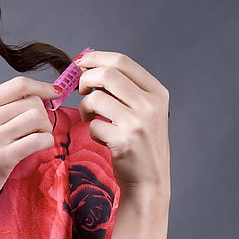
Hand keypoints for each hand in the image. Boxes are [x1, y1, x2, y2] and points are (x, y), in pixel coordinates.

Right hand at [0, 76, 60, 211]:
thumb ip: (2, 111)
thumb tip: (40, 98)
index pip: (18, 84)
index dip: (42, 86)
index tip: (55, 92)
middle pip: (32, 102)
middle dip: (44, 115)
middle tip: (38, 129)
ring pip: (38, 118)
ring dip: (46, 129)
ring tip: (36, 140)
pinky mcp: (2, 157)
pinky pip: (40, 140)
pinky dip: (46, 143)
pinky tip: (38, 149)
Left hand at [75, 49, 170, 195]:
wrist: (149, 181)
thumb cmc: (139, 142)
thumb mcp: (143, 110)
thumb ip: (123, 88)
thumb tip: (87, 63)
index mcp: (157, 92)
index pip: (121, 60)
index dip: (95, 58)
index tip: (80, 64)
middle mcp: (151, 105)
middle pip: (106, 74)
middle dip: (85, 79)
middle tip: (81, 90)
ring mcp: (139, 123)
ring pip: (95, 98)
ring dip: (84, 107)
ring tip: (90, 117)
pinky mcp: (124, 141)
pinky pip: (93, 124)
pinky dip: (91, 130)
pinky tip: (102, 138)